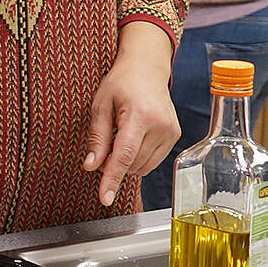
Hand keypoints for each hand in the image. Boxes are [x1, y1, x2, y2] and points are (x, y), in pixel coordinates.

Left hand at [84, 22, 178, 207]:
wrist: (147, 68)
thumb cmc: (121, 83)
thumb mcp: (100, 105)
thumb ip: (97, 138)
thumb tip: (91, 166)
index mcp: (139, 115)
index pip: (124, 155)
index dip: (112, 179)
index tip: (105, 198)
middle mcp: (160, 125)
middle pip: (132, 163)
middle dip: (114, 163)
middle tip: (105, 143)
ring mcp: (172, 132)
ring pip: (143, 166)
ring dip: (127, 161)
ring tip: (121, 135)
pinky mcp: (176, 136)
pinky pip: (152, 161)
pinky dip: (138, 158)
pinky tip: (133, 139)